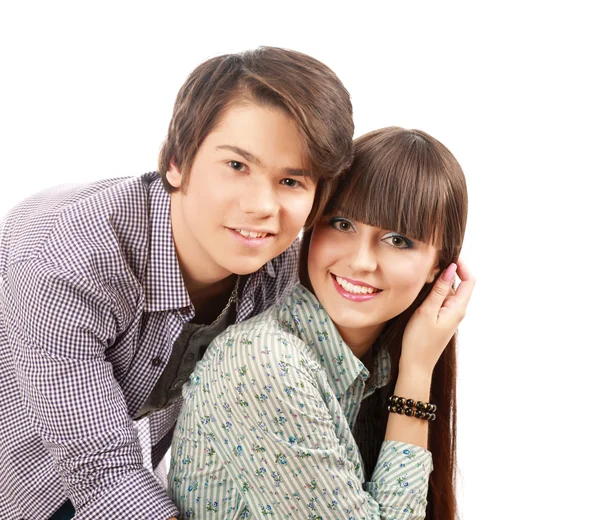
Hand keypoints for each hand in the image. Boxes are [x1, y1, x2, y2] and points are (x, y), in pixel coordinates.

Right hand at [400, 258, 474, 374]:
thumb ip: (439, 290)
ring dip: (438, 282)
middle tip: (428, 265)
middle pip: (458, 284)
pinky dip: (434, 292)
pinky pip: (441, 300)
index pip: (469, 280)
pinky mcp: (440, 319)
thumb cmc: (419, 341)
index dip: (462, 266)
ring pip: (448, 292)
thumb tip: (450, 269)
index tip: (448, 255)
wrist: (416, 365)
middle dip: (446, 271)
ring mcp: (449, 315)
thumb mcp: (427, 312)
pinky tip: (421, 292)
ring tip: (422, 277)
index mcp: (458, 308)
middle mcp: (457, 310)